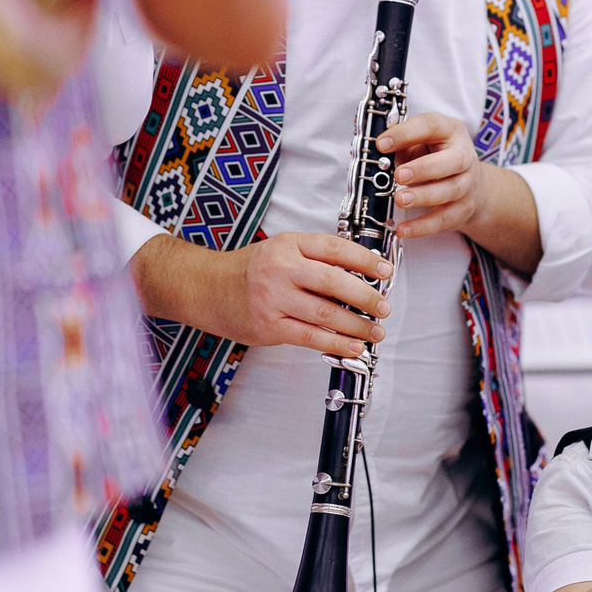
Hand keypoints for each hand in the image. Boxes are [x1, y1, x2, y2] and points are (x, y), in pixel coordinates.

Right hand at [211, 232, 391, 359]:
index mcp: (289, 245)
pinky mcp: (269, 326)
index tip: (385, 271)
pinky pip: (309, 337)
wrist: (206, 288)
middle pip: (333, 282)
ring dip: (356, 325)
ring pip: (325, 313)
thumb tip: (361, 275)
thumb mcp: (281, 249)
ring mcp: (273, 299)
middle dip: (366, 296)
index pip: (334, 249)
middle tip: (384, 307)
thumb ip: (315, 258)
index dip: (365, 260)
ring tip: (375, 331)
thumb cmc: (250, 270)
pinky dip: (336, 343)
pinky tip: (353, 347)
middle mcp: (281, 269)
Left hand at [380, 111, 487, 240]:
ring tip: (399, 200)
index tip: (382, 144)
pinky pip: (444, 219)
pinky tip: (403, 229)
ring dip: (423, 196)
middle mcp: (464, 156)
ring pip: (449, 191)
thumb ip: (401, 144)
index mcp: (450, 131)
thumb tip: (377, 151)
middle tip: (399, 175)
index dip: (406, 133)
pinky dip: (423, 226)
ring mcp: (467, 184)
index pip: (431, 126)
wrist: (472, 185)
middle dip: (424, 169)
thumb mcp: (421, 142)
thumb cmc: (436, 157)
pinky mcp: (463, 209)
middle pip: (451, 161)